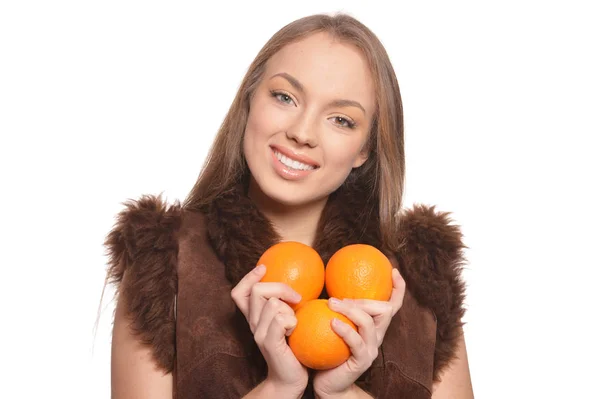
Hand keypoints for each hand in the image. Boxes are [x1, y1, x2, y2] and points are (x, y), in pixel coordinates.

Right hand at [231, 264, 308, 395]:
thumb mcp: (288, 322)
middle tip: (297, 298)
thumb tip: (301, 280)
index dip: (249, 277)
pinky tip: (296, 330)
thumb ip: (286, 305)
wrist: (290, 379)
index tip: (264, 268)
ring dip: (290, 309)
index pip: (239, 293)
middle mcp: (252, 324)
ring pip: (272, 304)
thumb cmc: (295, 348)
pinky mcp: (269, 342)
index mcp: (254, 318)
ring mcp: (258, 333)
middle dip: (280, 288)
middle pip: (257, 291)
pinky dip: (292, 320)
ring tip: (295, 322)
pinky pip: (280, 319)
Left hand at [313, 268, 405, 397]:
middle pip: (383, 310)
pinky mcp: (361, 361)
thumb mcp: (334, 327)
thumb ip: (336, 310)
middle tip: (337, 298)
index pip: (392, 306)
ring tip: (332, 303)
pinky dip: (345, 330)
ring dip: (351, 310)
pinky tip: (332, 322)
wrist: (328, 385)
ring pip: (369, 323)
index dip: (398, 289)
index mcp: (374, 328)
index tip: (393, 270)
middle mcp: (377, 337)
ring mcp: (371, 349)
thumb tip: (326, 285)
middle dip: (363, 299)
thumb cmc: (327, 352)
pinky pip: (356, 342)